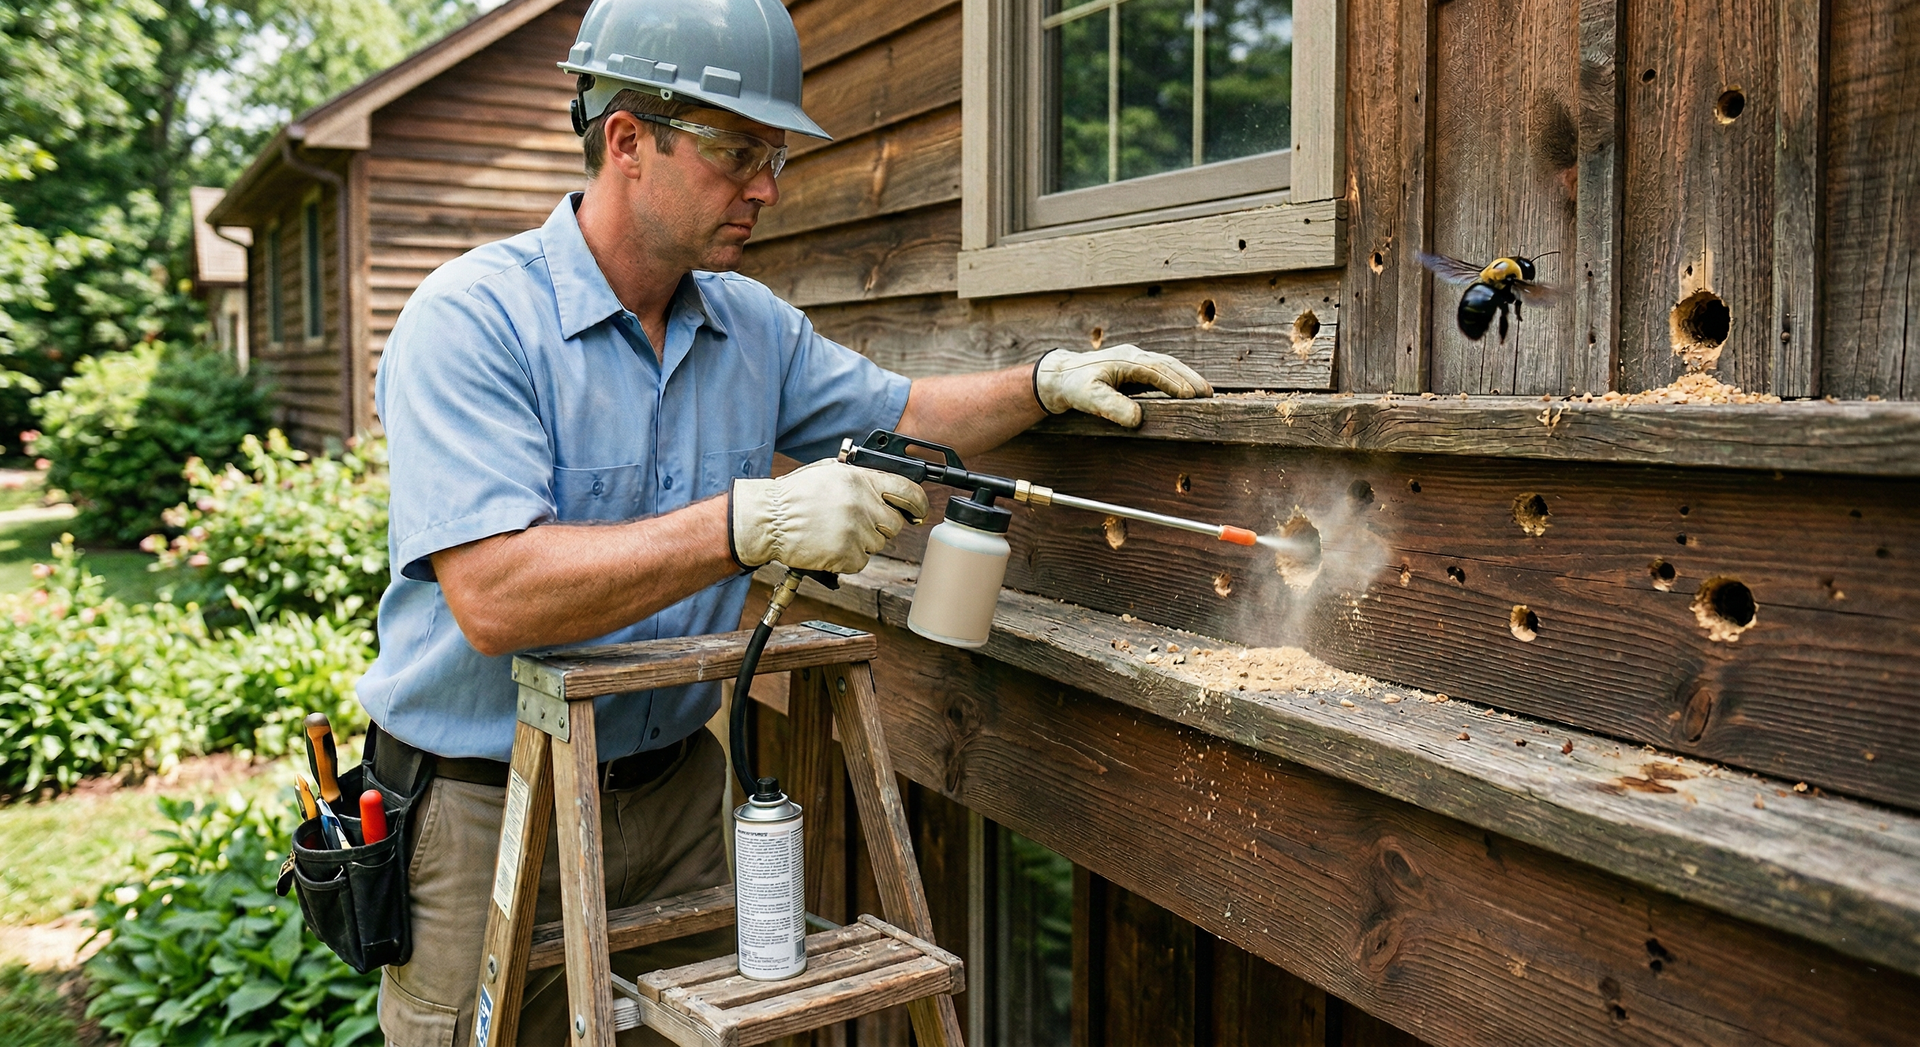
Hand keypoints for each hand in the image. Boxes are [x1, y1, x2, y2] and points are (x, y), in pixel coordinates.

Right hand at [730, 459, 930, 573]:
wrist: (766, 520)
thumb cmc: (793, 496)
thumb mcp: (829, 473)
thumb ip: (861, 479)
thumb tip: (889, 487)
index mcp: (860, 480)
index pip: (907, 491)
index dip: (919, 504)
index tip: (919, 512)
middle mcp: (861, 504)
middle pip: (894, 524)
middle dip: (880, 526)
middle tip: (856, 524)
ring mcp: (855, 531)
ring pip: (877, 545)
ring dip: (861, 543)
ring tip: (834, 532)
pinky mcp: (845, 555)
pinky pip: (861, 562)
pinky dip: (847, 559)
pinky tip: (828, 546)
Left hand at [1032, 345, 1212, 426]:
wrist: (1060, 376)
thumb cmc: (1074, 386)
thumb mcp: (1089, 398)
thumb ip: (1112, 407)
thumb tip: (1138, 418)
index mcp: (1126, 360)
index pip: (1158, 370)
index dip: (1176, 383)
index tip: (1193, 396)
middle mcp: (1134, 356)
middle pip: (1169, 364)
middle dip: (1190, 378)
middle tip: (1209, 394)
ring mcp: (1135, 360)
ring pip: (1168, 366)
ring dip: (1187, 377)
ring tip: (1205, 392)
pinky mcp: (1135, 368)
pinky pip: (1161, 371)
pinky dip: (1176, 379)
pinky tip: (1186, 390)